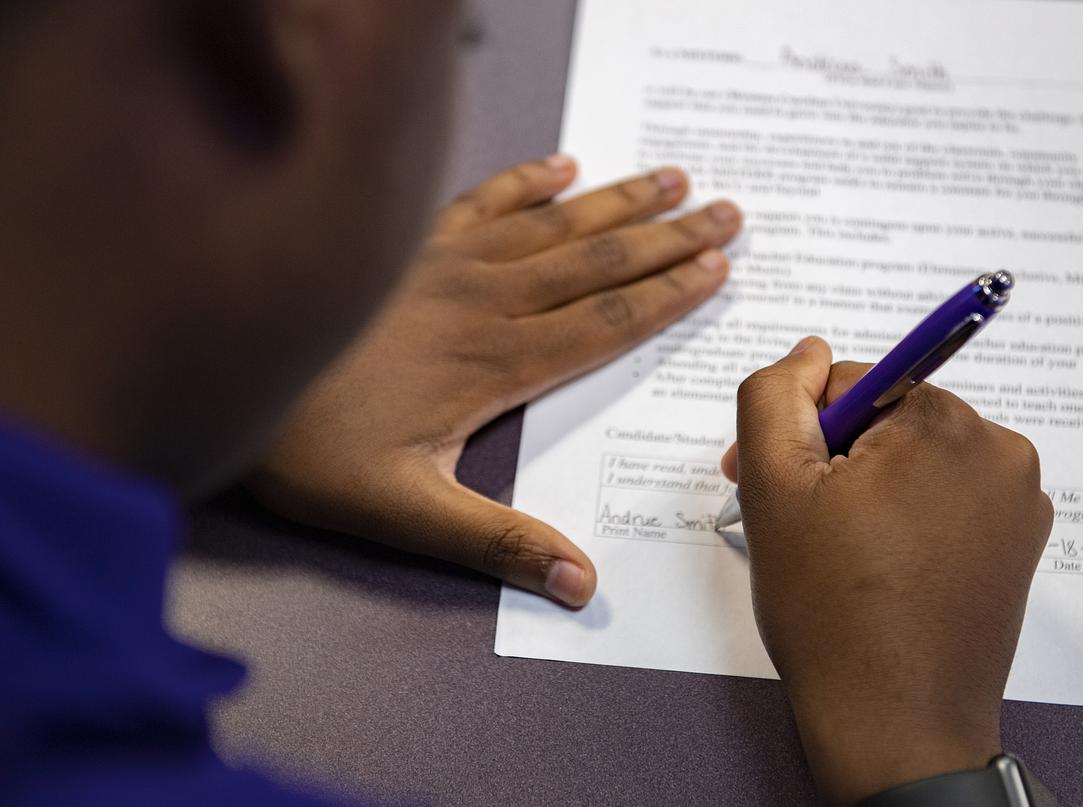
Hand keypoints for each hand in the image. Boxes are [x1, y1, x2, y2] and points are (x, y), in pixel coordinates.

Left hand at [249, 155, 740, 605]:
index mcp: (497, 362)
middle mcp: (483, 301)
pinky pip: (482, 200)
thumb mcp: (407, 515)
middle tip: (728, 211)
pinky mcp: (410, 248)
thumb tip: (582, 583)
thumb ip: (497, 544)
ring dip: (618, 200)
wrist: (227, 380)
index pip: (605, 320)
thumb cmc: (313, 454)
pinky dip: (526, 179)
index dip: (668, 294)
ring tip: (675, 177)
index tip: (719, 268)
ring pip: (552, 224)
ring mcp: (446, 264)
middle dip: (668, 236)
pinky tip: (562, 165)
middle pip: (596, 260)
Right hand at [726, 337, 1052, 805]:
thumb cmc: (831, 611)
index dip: (799, 433)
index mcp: (944, 423)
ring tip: (838, 551)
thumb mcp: (771, 485)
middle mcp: (999, 451)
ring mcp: (1019, 502)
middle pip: (886, 422)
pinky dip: (909, 520)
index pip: (848, 385)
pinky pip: (948, 501)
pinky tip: (880, 567)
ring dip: (870, 490)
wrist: (894, 725)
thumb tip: (808, 352)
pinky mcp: (1020, 545)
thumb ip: (772, 396)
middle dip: (835, 460)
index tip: (769, 484)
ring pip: (915, 461)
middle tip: (799, 523)